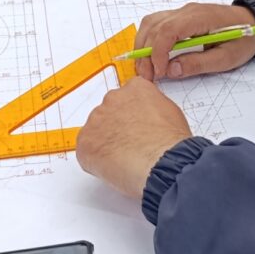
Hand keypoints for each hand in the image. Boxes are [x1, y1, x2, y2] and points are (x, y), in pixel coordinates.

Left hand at [74, 76, 194, 200]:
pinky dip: (95, 159)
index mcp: (135, 88)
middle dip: (116, 126)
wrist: (159, 162)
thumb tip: (145, 118)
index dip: (132, 114)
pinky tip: (112, 165)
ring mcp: (96, 119)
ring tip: (122, 157)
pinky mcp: (84, 141)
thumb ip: (151, 108)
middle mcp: (112, 99)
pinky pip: (86, 150)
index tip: (136, 126)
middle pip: (109, 112)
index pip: (128, 97)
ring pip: (96, 131)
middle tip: (128, 143)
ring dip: (105, 142)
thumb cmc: (169, 141)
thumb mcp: (170, 112)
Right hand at [130, 3, 254, 83]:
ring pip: (150, 24)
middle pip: (155, 27)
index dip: (158, 52)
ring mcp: (182, 12)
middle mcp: (188, 10)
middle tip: (148, 77)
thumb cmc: (243, 39)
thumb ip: (199, 63)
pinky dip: (148, 40)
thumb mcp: (227, 58)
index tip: (159, 72)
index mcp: (201, 17)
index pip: (168, 30)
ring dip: (143, 46)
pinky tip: (151, 56)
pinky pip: (156, 24)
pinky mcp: (180, 17)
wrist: (254, 23)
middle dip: (146, 54)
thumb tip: (172, 70)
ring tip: (146, 69)